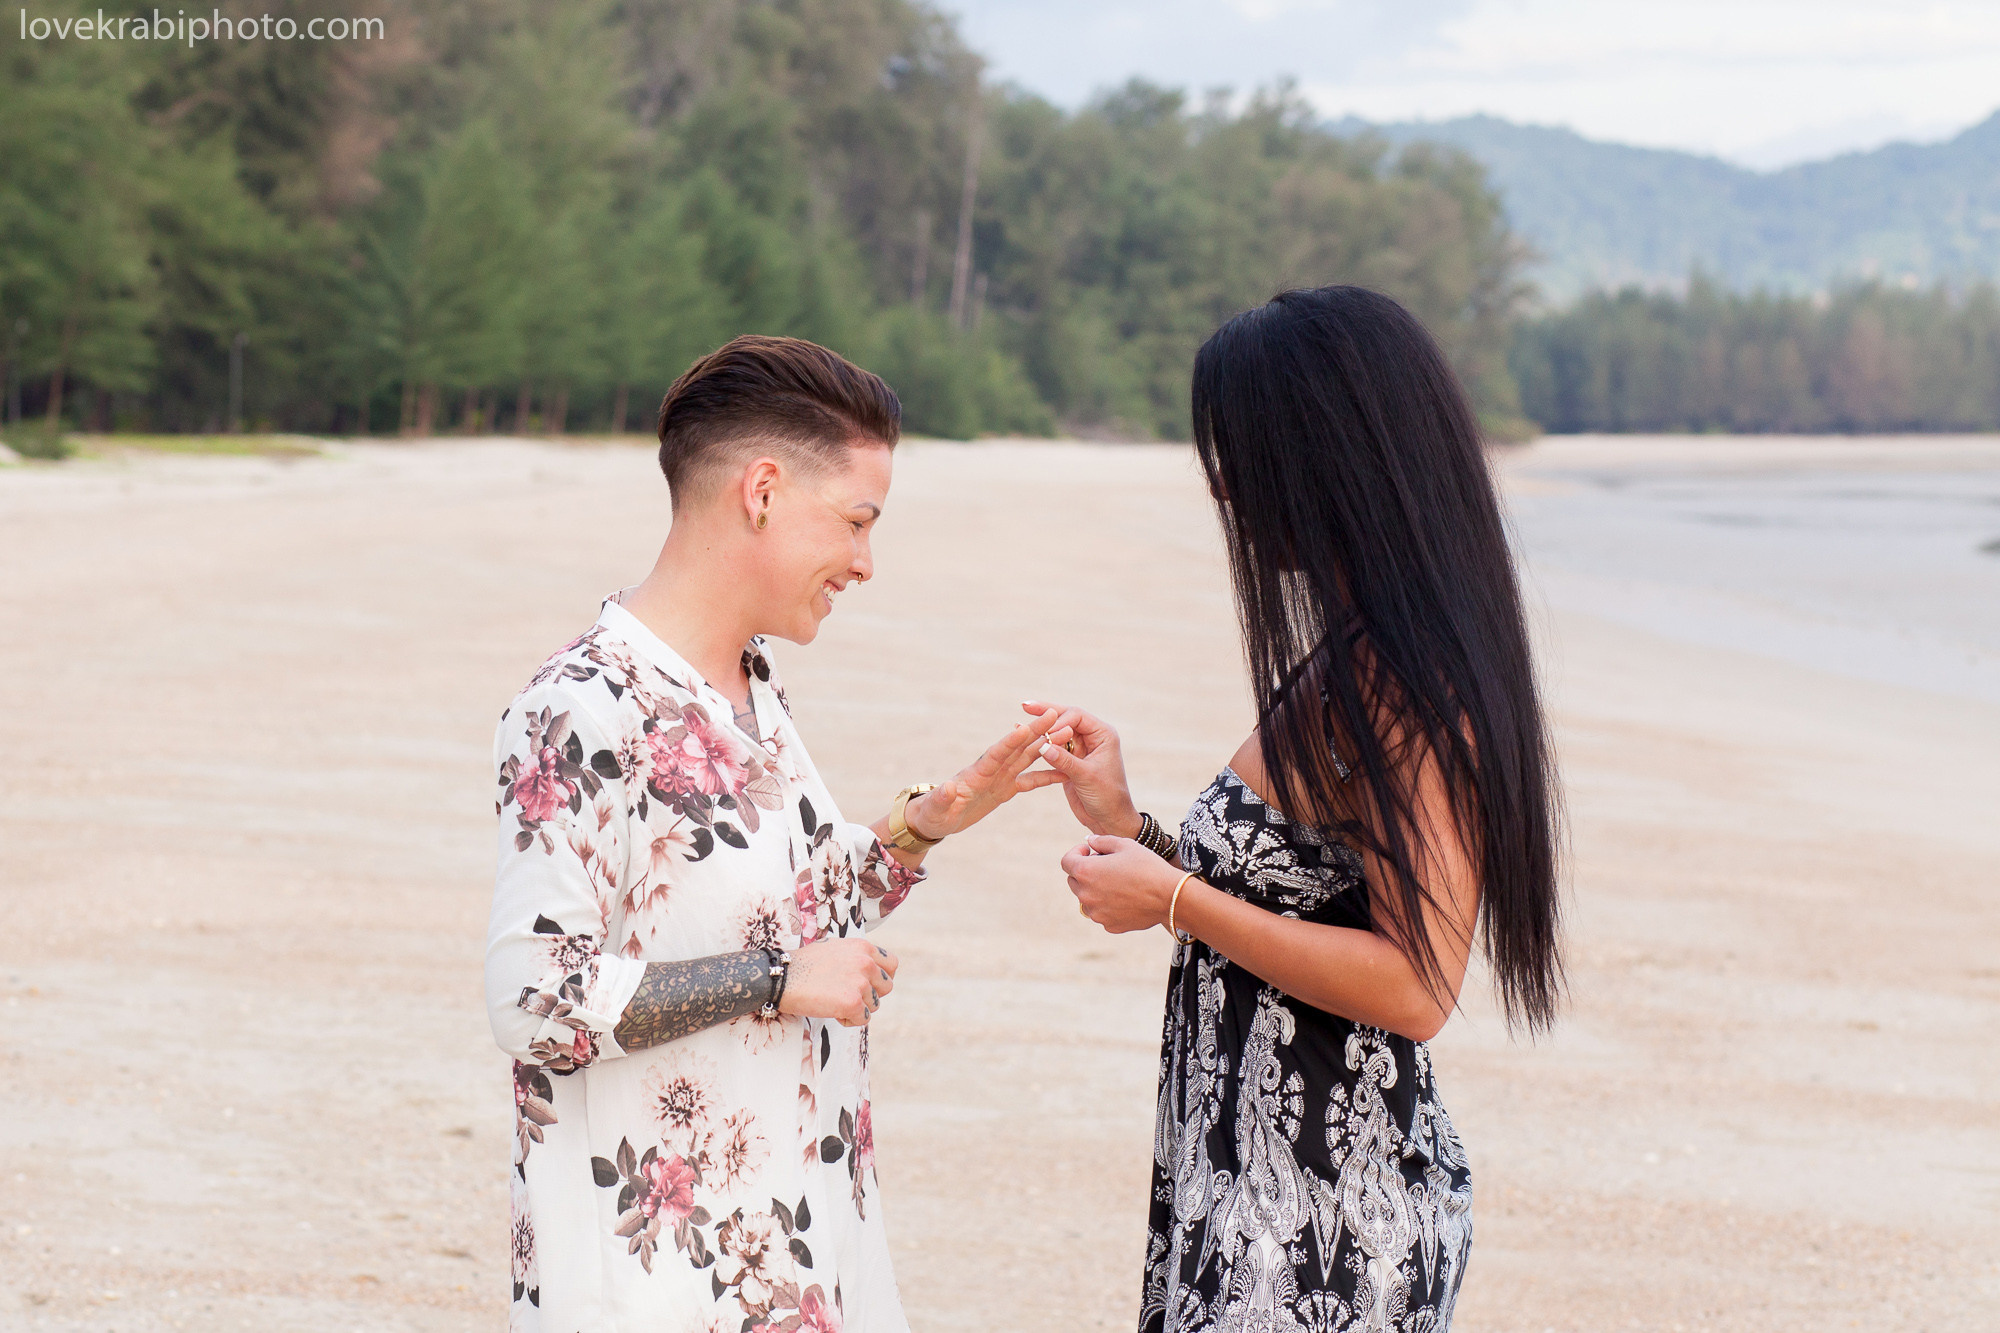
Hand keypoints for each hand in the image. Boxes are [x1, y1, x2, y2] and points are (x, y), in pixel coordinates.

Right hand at [779, 938, 898, 1026]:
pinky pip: (863, 1019)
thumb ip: (855, 957)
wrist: (782, 977)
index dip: (881, 977)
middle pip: (886, 987)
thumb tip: (868, 970)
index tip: (869, 984)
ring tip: (835, 1003)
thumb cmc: (803, 965)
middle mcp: (866, 962)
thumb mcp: (834, 949)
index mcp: (863, 947)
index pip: (892, 965)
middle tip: (849, 996)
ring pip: (874, 1005)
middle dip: (871, 994)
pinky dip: (849, 1020)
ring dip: (858, 1008)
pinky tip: (833, 1012)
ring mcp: (861, 983)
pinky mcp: (853, 1002)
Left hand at [903, 705, 1083, 840]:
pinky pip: (1030, 780)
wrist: (935, 819)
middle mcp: (991, 770)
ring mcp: (1000, 778)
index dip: (1010, 741)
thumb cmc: (932, 813)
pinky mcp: (1005, 789)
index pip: (996, 754)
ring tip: (1067, 733)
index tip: (1025, 727)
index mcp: (976, 773)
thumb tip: (948, 787)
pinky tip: (1066, 772)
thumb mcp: (936, 810)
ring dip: (1046, 746)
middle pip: (1017, 748)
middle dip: (1035, 731)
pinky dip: (1047, 775)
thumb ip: (943, 798)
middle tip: (1055, 714)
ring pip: (1027, 758)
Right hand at [1020, 702, 1138, 837]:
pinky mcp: (1069, 761)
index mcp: (1103, 735)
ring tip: (1019, 724)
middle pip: (1066, 718)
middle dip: (1046, 713)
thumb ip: (1065, 760)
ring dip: (1040, 729)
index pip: (1077, 716)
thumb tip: (1042, 745)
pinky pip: (1053, 748)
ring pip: (1057, 732)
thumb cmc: (1107, 797)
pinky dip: (1040, 745)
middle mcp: (1092, 737)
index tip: (1045, 732)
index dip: (1059, 720)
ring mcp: (1080, 748)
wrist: (1109, 819)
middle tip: (1025, 705)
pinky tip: (1024, 740)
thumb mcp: (1086, 777)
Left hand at [1061, 834, 1182, 933]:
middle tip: (1107, 865)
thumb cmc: (1147, 866)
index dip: (1076, 853)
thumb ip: (1101, 841)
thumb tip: (1089, 841)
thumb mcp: (1125, 845)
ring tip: (1118, 882)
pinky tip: (1126, 898)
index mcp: (1086, 872)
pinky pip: (1101, 913)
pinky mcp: (1109, 925)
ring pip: (1087, 899)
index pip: (1066, 861)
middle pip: (1074, 881)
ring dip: (1095, 889)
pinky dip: (1108, 905)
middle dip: (1085, 871)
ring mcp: (1096, 913)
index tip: (1090, 851)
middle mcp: (1086, 895)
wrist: (1169, 896)